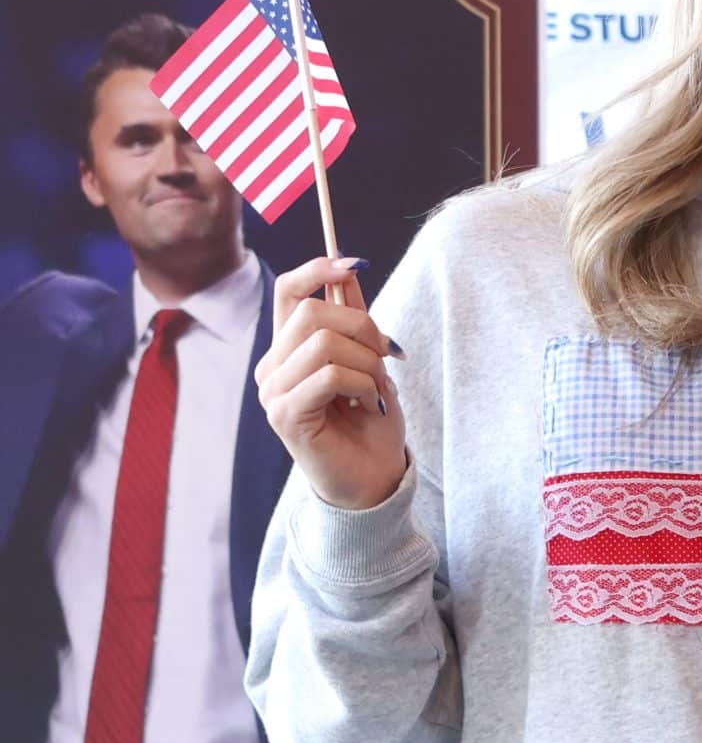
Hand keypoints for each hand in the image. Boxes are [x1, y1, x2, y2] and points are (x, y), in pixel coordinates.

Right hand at [256, 255, 406, 510]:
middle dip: (363, 326)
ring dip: (367, 362)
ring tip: (379, 389)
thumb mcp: (370, 362)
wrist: (374, 479)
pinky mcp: (284, 415)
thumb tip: (350, 268)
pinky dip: (363, 385)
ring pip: (322, 343)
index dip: (317, 270)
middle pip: (311, 313)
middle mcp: (272, 367)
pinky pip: (329, 376)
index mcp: (289, 350)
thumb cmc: (371, 424)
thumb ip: (355, 320)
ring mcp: (272, 391)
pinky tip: (371, 405)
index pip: (287, 292)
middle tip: (389, 355)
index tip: (353, 263)